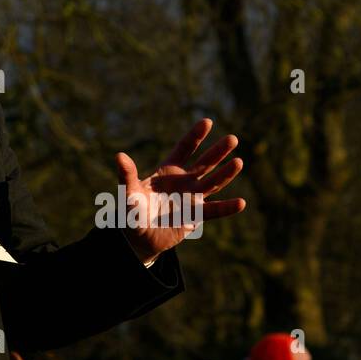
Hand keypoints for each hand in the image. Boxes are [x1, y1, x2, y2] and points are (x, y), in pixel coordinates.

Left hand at [116, 118, 245, 263]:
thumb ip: (127, 175)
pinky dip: (226, 208)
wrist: (140, 237)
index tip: (207, 122)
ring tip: (239, 162)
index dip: (195, 136)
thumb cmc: (133, 211)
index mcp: (169, 170)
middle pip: (205, 163)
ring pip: (213, 183)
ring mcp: (192, 198)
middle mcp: (185, 181)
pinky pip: (214, 211)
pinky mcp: (196, 216)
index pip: (185, 148)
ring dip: (226, 173)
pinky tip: (241, 203)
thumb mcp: (128, 192)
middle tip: (233, 139)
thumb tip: (119, 156)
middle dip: (218, 151)